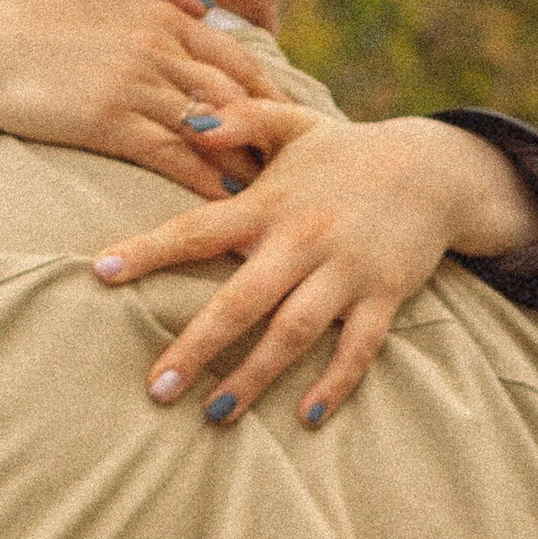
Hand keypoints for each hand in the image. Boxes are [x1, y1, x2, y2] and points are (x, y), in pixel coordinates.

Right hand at [0, 0, 293, 196]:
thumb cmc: (34, 11)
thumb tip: (201, 3)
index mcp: (162, 14)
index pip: (234, 55)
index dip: (268, 91)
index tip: (291, 121)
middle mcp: (159, 47)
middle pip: (235, 94)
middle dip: (271, 133)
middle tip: (299, 168)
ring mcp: (138, 86)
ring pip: (212, 127)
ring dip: (248, 164)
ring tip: (276, 196)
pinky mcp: (112, 122)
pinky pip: (174, 156)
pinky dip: (207, 180)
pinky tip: (230, 204)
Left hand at [88, 114, 537, 426]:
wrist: (435, 168)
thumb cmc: (345, 154)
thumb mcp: (293, 124)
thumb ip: (240, 121)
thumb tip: (186, 121)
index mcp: (270, 204)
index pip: (198, 229)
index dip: (149, 250)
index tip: (102, 273)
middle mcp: (304, 240)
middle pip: (242, 299)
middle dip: (198, 346)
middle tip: (156, 389)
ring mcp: (345, 271)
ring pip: (294, 331)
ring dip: (255, 376)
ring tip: (215, 416)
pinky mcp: (383, 296)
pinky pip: (359, 347)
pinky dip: (336, 382)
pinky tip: (305, 417)